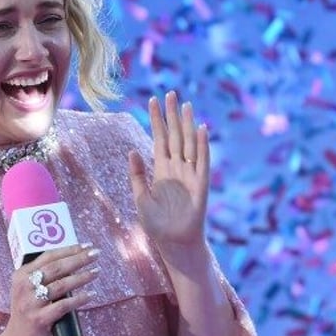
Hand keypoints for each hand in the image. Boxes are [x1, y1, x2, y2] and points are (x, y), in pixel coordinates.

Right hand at [2, 244, 98, 335]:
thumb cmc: (29, 315)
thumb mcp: (30, 292)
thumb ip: (46, 278)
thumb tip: (76, 262)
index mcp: (21, 276)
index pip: (48, 256)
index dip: (69, 249)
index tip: (86, 245)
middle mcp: (23, 287)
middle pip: (57, 267)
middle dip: (79, 258)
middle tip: (95, 254)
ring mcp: (30, 303)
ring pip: (62, 285)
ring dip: (82, 277)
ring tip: (96, 272)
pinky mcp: (39, 319)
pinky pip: (64, 305)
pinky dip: (80, 298)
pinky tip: (91, 294)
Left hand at [129, 91, 209, 257]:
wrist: (174, 243)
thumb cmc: (157, 225)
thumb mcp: (140, 198)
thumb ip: (137, 175)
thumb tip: (132, 151)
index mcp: (161, 170)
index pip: (159, 139)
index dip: (156, 120)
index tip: (152, 100)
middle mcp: (176, 168)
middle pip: (174, 135)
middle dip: (171, 115)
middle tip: (170, 93)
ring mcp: (190, 174)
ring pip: (188, 143)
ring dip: (187, 124)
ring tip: (185, 105)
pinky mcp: (201, 184)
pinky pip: (202, 161)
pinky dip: (202, 145)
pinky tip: (201, 129)